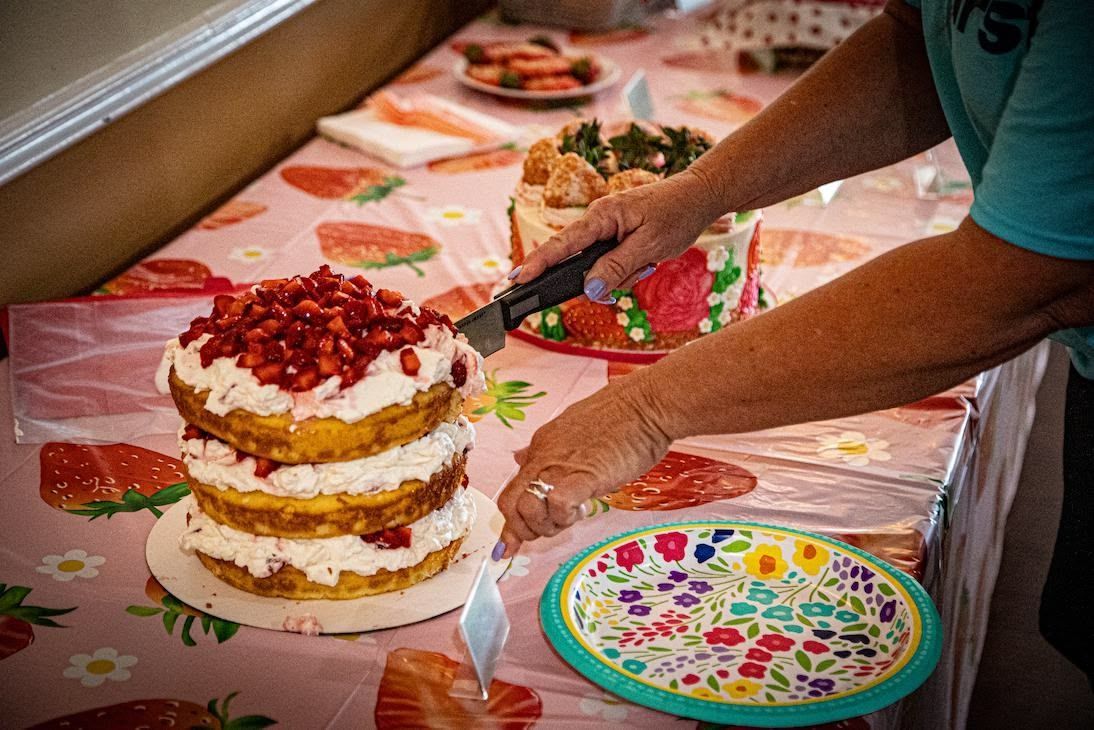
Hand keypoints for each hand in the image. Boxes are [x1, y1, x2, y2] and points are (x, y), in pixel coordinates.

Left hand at [494, 373, 672, 558]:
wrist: (645, 404)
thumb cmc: (619, 419)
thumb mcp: (570, 433)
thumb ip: (545, 451)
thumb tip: (521, 458)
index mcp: (540, 449)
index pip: (511, 492)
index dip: (510, 524)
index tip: (510, 546)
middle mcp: (543, 457)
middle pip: (510, 505)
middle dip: (524, 530)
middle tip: (553, 528)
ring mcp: (561, 466)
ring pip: (528, 508)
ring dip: (547, 525)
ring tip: (571, 517)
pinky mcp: (585, 475)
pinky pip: (558, 502)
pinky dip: (564, 515)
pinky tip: (583, 509)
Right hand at [511, 169, 725, 300]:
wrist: (698, 196)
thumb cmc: (676, 214)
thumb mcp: (648, 246)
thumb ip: (617, 267)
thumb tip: (590, 289)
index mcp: (601, 215)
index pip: (562, 244)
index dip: (538, 263)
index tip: (518, 279)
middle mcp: (598, 220)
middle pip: (576, 260)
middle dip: (596, 277)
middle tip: (628, 274)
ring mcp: (606, 228)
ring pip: (596, 266)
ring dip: (619, 274)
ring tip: (647, 263)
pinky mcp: (615, 236)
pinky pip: (609, 262)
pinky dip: (626, 270)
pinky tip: (646, 262)